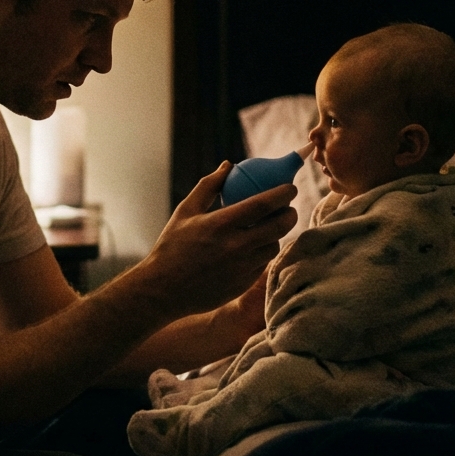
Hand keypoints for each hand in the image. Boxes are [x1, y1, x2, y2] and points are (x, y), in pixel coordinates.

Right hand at [139, 162, 296, 318]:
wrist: (164, 290)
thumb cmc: (172, 246)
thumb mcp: (185, 211)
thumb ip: (209, 186)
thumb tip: (229, 165)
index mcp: (221, 224)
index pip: (264, 204)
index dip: (283, 193)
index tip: (289, 187)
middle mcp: (236, 246)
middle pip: (279, 226)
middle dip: (290, 213)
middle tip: (288, 208)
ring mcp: (242, 268)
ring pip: (274, 246)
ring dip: (276, 235)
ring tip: (268, 228)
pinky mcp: (244, 284)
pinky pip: (263, 264)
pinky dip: (262, 253)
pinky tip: (254, 248)